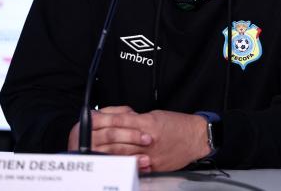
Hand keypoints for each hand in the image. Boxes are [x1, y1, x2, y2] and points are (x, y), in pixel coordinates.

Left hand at [67, 106, 209, 171]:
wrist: (196, 137)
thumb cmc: (177, 124)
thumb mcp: (154, 115)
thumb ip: (134, 118)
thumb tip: (114, 118)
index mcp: (147, 123)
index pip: (119, 120)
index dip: (102, 119)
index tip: (89, 118)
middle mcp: (148, 139)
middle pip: (117, 138)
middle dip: (100, 136)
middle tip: (84, 135)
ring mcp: (150, 154)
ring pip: (122, 154)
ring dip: (106, 152)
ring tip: (92, 152)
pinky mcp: (154, 166)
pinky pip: (133, 166)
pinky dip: (121, 165)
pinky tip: (110, 165)